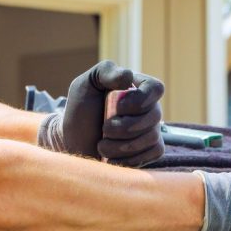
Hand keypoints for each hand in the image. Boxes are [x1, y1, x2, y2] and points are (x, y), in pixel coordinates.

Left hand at [37, 60, 164, 166]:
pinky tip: (112, 157)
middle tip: (104, 129)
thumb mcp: (86, 84)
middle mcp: (150, 108)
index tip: (117, 107)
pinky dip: (129, 158)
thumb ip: (106, 72)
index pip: (156, 88)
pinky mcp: (152, 149)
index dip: (140, 100)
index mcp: (138, 87)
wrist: (74, 141)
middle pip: (154, 116)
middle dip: (124, 127)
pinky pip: (154, 154)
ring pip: (151, 138)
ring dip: (122, 145)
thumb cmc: (81, 110)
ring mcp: (153, 129)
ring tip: (102, 145)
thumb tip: (129, 77)